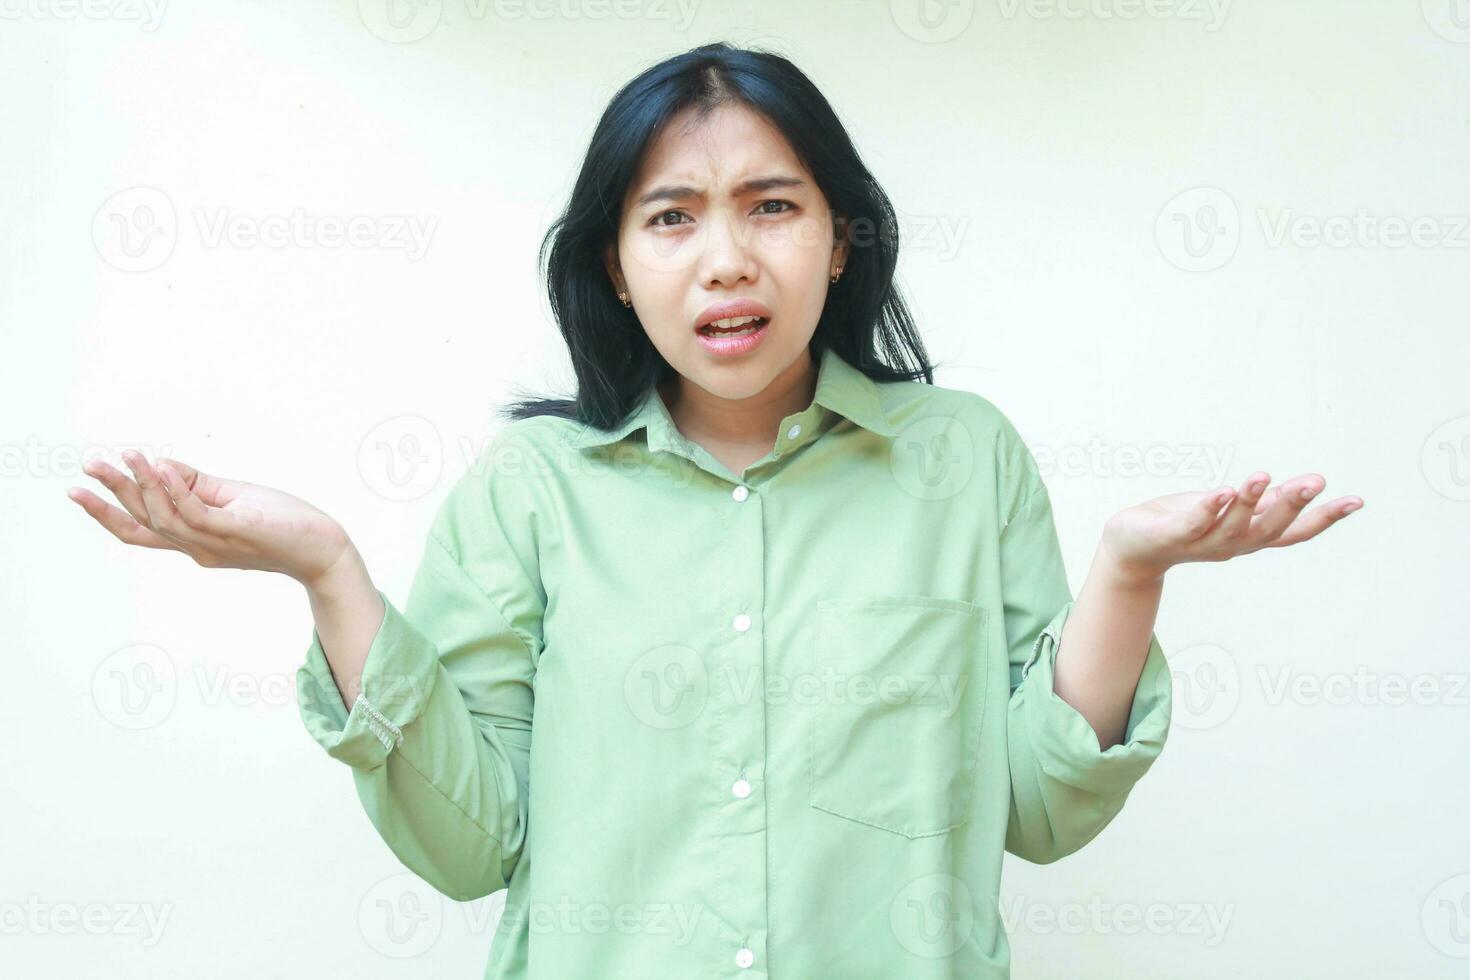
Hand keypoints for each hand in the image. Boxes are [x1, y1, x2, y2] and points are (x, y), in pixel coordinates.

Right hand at [68, 449, 354, 587]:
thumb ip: (197, 485)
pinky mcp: (237, 531)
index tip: (77, 490)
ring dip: (142, 485)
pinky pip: (197, 513)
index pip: (141, 530)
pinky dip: (176, 490)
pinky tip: (162, 465)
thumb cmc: (282, 522)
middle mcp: (198, 548)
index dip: (106, 513)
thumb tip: (160, 463)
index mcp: (193, 541)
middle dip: (112, 494)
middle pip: (144, 523)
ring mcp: (216, 542)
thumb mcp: (233, 499)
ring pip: (165, 518)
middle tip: (88, 466)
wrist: (323, 548)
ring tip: (125, 456)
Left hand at [1098, 470, 1363, 585]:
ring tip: (1261, 475)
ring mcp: (1202, 542)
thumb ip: (1264, 503)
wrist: (1134, 545)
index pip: (1294, 532)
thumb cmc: (1186, 522)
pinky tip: (1222, 491)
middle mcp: (1232, 545)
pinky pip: (1194, 523)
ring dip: (1249, 502)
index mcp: (1250, 538)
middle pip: (1270, 530)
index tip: (1356, 501)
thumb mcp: (1231, 512)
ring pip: (1233, 527)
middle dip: (1292, 505)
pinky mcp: (1172, 534)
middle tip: (1316, 481)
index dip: (1325, 518)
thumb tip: (1303, 489)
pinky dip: (1209, 509)